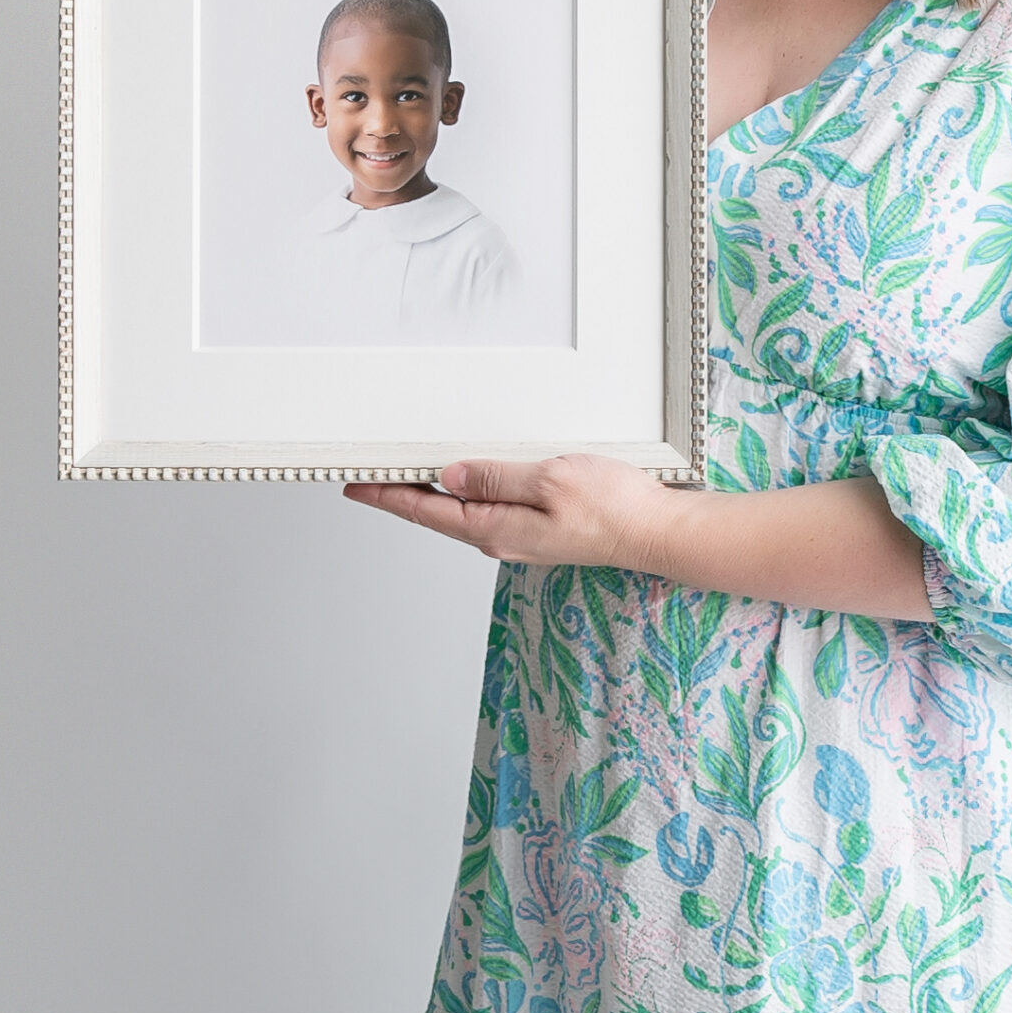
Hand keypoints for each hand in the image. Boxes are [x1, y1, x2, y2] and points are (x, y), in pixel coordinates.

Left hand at [343, 452, 678, 572]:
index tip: (355, 485)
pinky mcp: (540, 529)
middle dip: (400, 495)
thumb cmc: (612, 507)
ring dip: (431, 496)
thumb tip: (449, 475)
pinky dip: (465, 494)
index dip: (387, 496)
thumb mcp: (548, 479)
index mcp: (496, 527)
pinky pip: (488, 510)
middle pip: (437, 515)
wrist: (656, 531)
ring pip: (462, 513)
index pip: (426, 511)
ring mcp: (522, 536)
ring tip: (404, 476)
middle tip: (369, 477)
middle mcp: (502, 537)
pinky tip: (465, 482)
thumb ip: (495, 476)